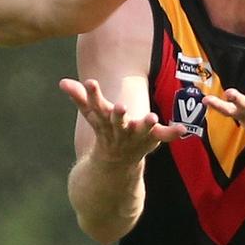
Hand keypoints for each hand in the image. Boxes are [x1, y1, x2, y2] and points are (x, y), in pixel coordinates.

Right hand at [60, 78, 184, 162]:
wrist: (115, 162)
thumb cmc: (104, 130)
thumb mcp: (91, 114)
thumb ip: (80, 97)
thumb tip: (62, 82)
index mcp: (103, 121)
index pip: (95, 106)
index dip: (92, 94)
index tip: (91, 82)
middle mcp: (119, 130)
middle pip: (117, 122)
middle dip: (119, 115)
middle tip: (120, 106)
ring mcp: (135, 137)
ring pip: (140, 131)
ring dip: (145, 125)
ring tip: (152, 116)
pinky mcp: (151, 141)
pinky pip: (164, 136)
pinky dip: (173, 133)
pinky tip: (182, 127)